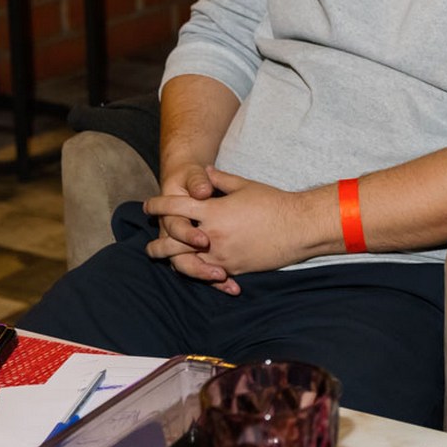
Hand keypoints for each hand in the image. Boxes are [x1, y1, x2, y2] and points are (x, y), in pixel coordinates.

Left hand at [145, 168, 319, 288]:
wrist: (298, 227)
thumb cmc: (273, 203)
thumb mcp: (245, 186)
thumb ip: (221, 179)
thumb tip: (205, 171)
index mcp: (213, 210)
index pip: (175, 206)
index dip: (158, 205)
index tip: (148, 205)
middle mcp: (212, 234)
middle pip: (172, 241)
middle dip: (157, 243)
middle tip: (149, 245)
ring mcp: (221, 254)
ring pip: (186, 262)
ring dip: (172, 261)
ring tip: (166, 261)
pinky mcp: (233, 268)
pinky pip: (209, 275)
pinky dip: (199, 273)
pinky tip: (194, 271)